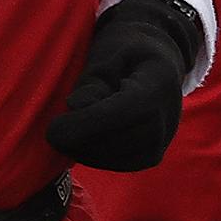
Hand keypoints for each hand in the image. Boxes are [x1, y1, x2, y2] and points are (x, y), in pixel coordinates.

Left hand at [46, 0, 200, 171]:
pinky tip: (84, 140)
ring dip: (83, 150)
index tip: (52, 128)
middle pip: (117, 141)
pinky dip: (95, 156)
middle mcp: (168, 116)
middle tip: (54, 130)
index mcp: (158, 82)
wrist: (157, 64)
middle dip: (77, 141)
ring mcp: (163, 139)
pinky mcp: (153, 156)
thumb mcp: (105, 57)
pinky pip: (118, 165)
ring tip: (70, 130)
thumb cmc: (125, 55)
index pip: (122, 113)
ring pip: (115, 158)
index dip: (84, 125)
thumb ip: (90, 83)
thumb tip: (76, 109)